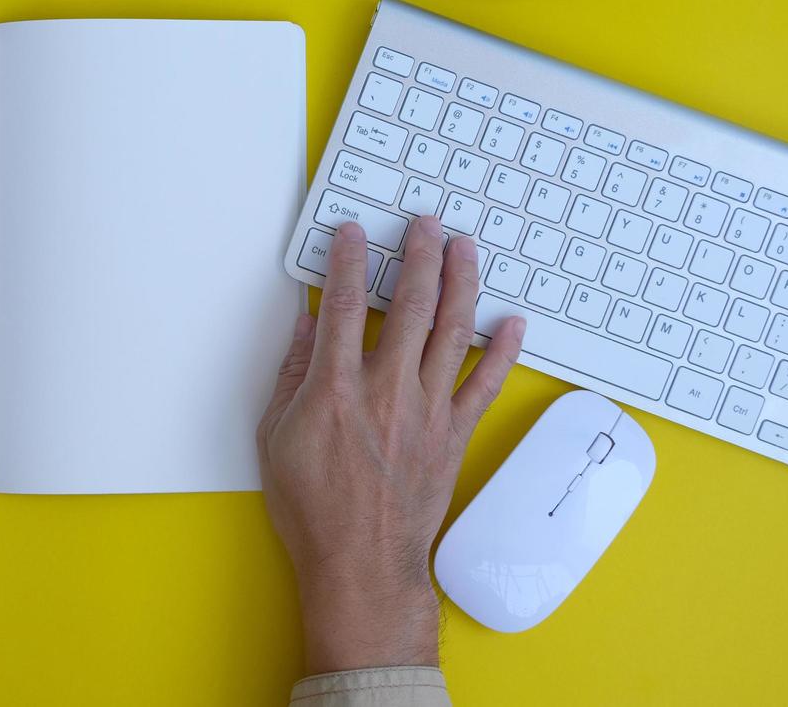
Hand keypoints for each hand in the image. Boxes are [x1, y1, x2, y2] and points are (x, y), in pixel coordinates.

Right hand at [258, 217, 524, 674]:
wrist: (360, 565)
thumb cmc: (311, 508)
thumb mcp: (275, 437)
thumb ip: (292, 376)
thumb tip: (307, 328)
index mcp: (335, 388)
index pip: (344, 306)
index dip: (349, 262)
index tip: (354, 234)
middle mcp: (386, 390)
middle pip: (410, 305)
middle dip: (419, 256)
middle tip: (425, 223)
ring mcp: (426, 410)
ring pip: (451, 331)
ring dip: (461, 283)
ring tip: (464, 248)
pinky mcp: (453, 434)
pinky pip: (483, 383)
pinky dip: (501, 351)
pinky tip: (512, 323)